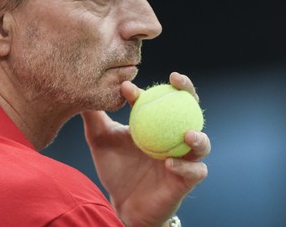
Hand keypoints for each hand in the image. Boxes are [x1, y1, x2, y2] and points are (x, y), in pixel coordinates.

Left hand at [80, 72, 210, 226]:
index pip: (160, 97)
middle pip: (190, 108)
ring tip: (187, 133)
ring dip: (199, 137)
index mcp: (157, 123)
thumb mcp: (101, 139)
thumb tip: (83, 90)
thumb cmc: (115, 168)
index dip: (147, 88)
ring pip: (202, 143)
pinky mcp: (187, 180)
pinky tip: (169, 163)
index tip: (126, 88)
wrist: (122, 204)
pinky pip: (195, 171)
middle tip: (176, 80)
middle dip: (188, 90)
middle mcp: (175, 137)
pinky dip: (185, 166)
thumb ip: (95, 117)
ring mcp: (183, 158)